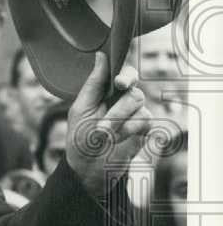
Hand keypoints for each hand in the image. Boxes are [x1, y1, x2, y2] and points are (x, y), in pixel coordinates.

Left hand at [66, 52, 151, 197]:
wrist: (88, 169)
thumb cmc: (80, 138)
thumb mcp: (81, 109)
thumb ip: (94, 83)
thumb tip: (101, 55)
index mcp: (106, 92)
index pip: (123, 73)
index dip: (125, 74)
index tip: (119, 83)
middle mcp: (123, 99)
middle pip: (133, 89)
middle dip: (116, 110)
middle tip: (101, 127)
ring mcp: (135, 113)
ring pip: (139, 104)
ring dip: (118, 123)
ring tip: (103, 136)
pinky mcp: (144, 129)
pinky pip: (146, 121)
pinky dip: (129, 131)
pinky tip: (117, 141)